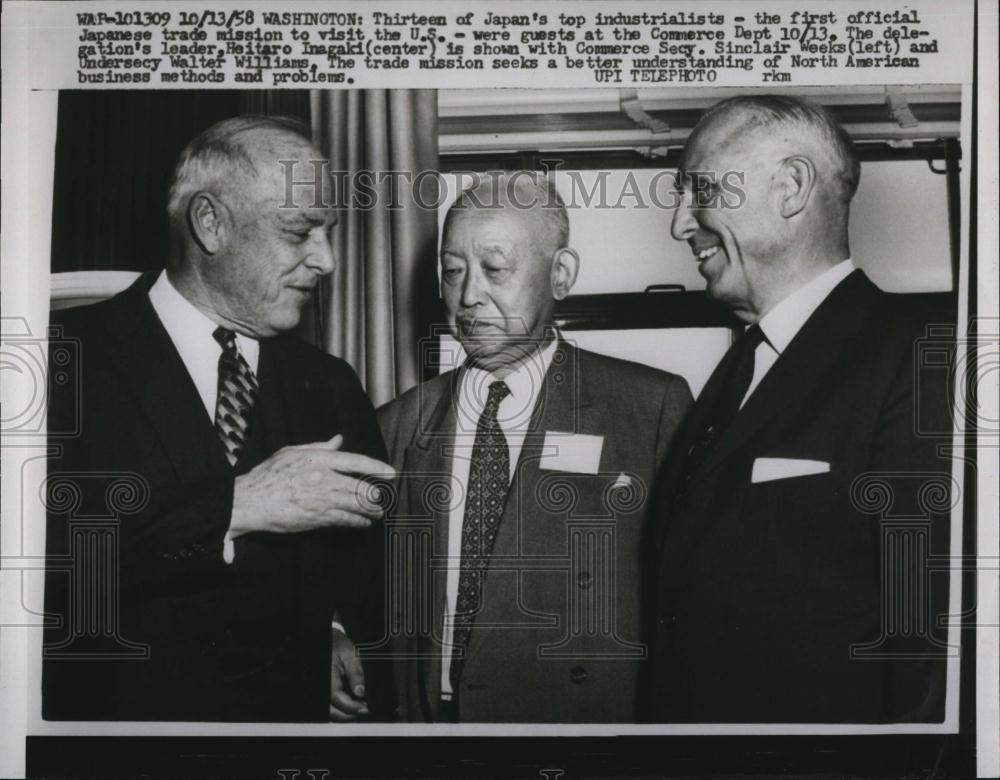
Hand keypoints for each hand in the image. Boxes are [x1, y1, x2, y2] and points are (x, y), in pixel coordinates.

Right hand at [229, 435, 393, 537]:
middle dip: (376, 494)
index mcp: (318, 460)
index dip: (376, 467)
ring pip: (356, 505)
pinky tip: (363, 523)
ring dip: (371, 510)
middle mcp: (323, 479)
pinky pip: (344, 520)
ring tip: (378, 512)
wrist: (250, 501)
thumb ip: (319, 447)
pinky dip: (357, 522)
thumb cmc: (268, 476)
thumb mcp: (291, 452)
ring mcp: (321, 500)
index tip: (390, 473)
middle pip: (360, 486)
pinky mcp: (317, 518)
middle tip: (384, 498)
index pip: (355, 461)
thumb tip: (338, 440)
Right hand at [329, 629, 368, 720]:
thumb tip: (360, 692)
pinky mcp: (325, 693)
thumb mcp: (351, 655)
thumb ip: (356, 673)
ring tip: (360, 706)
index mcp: (327, 677)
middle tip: (365, 710)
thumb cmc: (338, 646)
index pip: (337, 699)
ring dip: (345, 713)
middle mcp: (323, 687)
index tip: (366, 708)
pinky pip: (330, 706)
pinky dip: (341, 708)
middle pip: (332, 711)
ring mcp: (322, 691)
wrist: (330, 642)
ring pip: (331, 711)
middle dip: (349, 714)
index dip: (352, 707)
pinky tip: (352, 704)